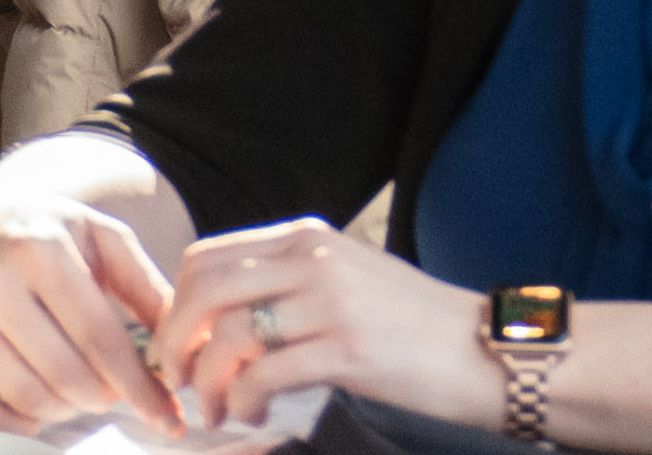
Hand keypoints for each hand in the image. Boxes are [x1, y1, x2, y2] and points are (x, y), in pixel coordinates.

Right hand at [0, 194, 179, 436]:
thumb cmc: (45, 228)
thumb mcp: (100, 235)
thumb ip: (143, 283)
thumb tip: (184, 335)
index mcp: (42, 248)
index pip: (99, 335)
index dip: (136, 382)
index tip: (165, 414)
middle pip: (64, 373)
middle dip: (102, 396)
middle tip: (115, 393)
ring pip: (28, 397)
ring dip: (67, 409)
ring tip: (82, 390)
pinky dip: (25, 418)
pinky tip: (44, 401)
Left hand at [152, 217, 499, 432]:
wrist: (477, 345)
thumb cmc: (408, 322)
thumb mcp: (344, 278)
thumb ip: (287, 282)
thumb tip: (218, 318)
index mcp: (308, 237)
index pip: (208, 257)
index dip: (175, 307)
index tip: (178, 349)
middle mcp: (314, 257)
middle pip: (204, 289)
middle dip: (174, 344)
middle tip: (178, 384)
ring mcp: (331, 300)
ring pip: (226, 334)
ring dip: (205, 384)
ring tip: (217, 411)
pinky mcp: (346, 348)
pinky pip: (263, 374)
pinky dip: (242, 402)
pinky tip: (252, 414)